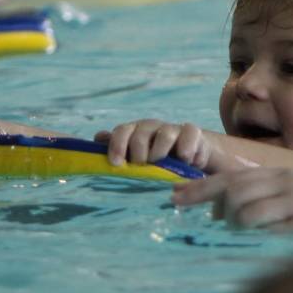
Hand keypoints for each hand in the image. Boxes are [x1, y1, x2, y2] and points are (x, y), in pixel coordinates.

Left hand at [96, 120, 222, 170]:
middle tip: (142, 166)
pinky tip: (189, 163)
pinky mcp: (194, 133)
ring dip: (161, 151)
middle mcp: (152, 127)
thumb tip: (99, 138)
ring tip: (163, 166)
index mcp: (135, 131)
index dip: (117, 146)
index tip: (116, 164)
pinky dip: (189, 150)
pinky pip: (191, 134)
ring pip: (166, 133)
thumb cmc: (157, 159)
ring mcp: (173, 129)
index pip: (122, 131)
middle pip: (142, 132)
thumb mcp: (135, 157)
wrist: (190, 156)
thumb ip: (118, 148)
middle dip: (139, 151)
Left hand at [171, 167, 292, 236]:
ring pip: (244, 212)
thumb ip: (267, 198)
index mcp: (283, 174)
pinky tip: (262, 242)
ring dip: (235, 228)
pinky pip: (267, 229)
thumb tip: (224, 214)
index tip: (173, 198)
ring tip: (246, 236)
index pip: (231, 178)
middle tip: (219, 227)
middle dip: (216, 212)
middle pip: (232, 194)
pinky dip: (257, 237)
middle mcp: (287, 181)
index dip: (199, 188)